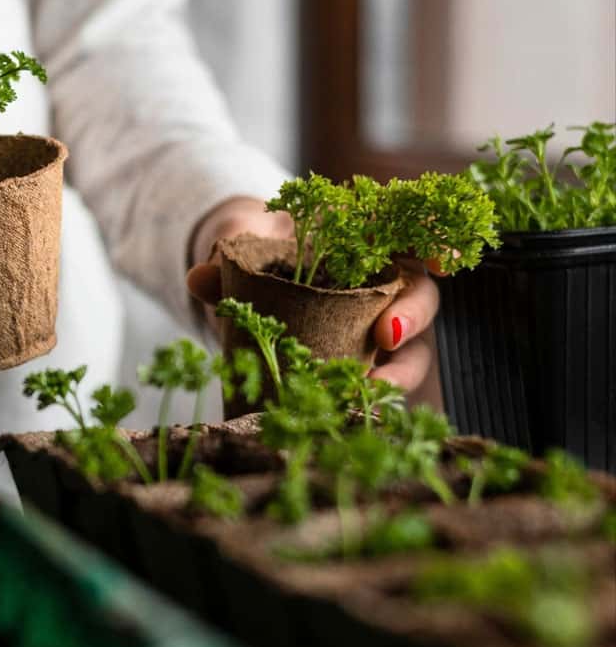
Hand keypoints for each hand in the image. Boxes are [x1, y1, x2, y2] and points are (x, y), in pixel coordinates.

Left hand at [184, 196, 439, 392]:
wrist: (242, 284)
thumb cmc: (257, 255)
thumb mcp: (240, 253)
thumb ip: (226, 261)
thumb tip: (199, 277)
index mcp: (363, 239)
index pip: (414, 233)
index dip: (437, 242)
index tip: (446, 259)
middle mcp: (383, 282)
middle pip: (420, 294)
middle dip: (413, 315)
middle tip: (387, 337)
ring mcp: (379, 326)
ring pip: (412, 347)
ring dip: (401, 370)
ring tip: (374, 390)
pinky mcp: (366, 364)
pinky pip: (384, 381)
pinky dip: (378, 398)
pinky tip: (362, 413)